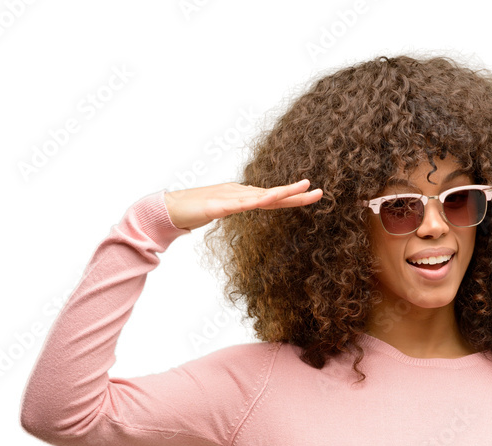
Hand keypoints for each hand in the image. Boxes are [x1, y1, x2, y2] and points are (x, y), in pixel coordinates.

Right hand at [163, 178, 322, 231]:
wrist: (171, 208)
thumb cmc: (195, 210)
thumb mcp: (223, 209)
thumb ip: (236, 206)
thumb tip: (248, 205)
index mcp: (243, 196)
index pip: (274, 198)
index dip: (295, 197)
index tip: (315, 194)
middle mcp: (240, 193)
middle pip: (273, 195)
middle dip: (297, 194)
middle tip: (320, 192)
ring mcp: (229, 198)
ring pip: (259, 197)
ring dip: (280, 193)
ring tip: (300, 189)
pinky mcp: (216, 206)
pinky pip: (237, 205)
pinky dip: (251, 202)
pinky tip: (264, 200)